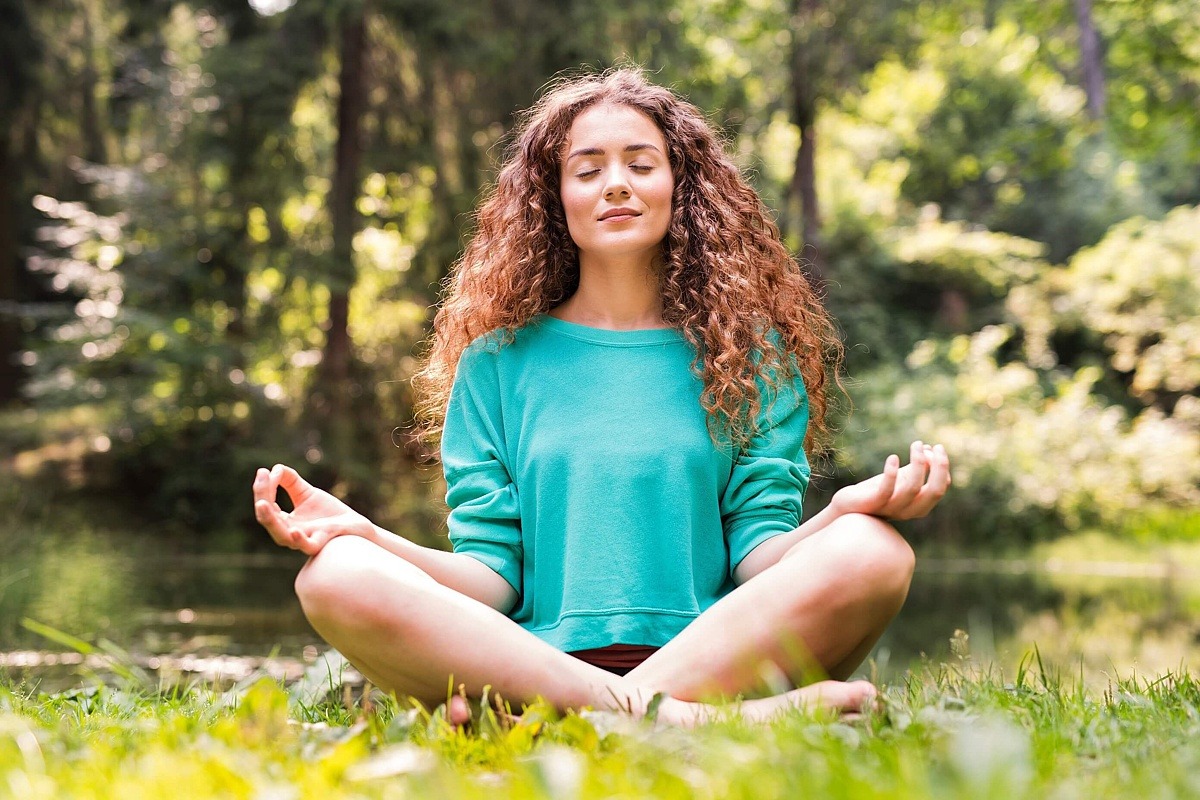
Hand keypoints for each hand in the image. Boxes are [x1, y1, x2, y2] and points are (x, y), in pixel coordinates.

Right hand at [252, 464, 372, 555]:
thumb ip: (289, 480)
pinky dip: (300, 541)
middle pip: (268, 520)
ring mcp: (305, 539)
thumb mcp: (305, 492)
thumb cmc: (328, 512)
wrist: (354, 526)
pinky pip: (308, 546)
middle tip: (261, 479)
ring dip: (270, 520)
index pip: (265, 509)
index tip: (263, 471)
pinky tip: (294, 531)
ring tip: (263, 503)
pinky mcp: (322, 541)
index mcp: (284, 523)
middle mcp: (290, 534)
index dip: (262, 490)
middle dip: (262, 498)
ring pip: (282, 537)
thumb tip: (274, 469)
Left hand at [830, 441, 950, 520]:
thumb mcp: (901, 479)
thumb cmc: (878, 491)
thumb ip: (916, 469)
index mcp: (920, 505)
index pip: (941, 487)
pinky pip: (886, 490)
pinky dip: (891, 473)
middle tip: (936, 445)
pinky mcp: (874, 504)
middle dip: (940, 467)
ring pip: (912, 488)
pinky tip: (893, 457)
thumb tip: (929, 449)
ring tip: (916, 444)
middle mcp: (909, 510)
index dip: (942, 466)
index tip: (934, 447)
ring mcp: (892, 509)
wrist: (849, 506)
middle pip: (935, 491)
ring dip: (918, 463)